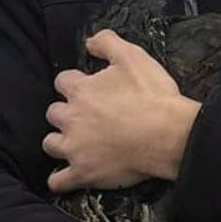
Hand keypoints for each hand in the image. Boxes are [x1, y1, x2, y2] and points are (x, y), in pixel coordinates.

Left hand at [43, 29, 200, 191]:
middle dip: (65, 113)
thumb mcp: (132, 56)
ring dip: (58, 142)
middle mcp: (71, 118)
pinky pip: (59, 181)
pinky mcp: (84, 173)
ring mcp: (75, 148)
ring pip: (50, 144)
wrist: (170, 135)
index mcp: (79, 90)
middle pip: (53, 113)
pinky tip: (63, 178)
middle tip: (83, 117)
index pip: (62, 82)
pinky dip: (59, 180)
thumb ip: (107, 42)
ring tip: (73, 143)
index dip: (74, 84)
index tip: (86, 88)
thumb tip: (89, 40)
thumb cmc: (152, 96)